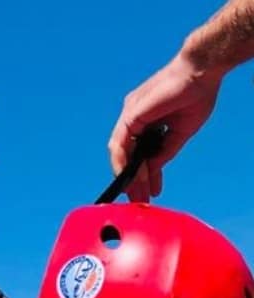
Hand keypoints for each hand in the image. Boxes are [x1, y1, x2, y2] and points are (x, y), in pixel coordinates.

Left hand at [108, 53, 222, 200]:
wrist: (201, 72)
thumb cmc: (195, 95)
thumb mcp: (178, 135)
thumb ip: (163, 153)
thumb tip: (151, 172)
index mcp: (145, 120)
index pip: (138, 153)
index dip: (142, 174)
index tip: (148, 192)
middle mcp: (133, 118)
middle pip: (127, 155)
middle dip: (133, 181)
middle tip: (139, 200)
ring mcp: (130, 115)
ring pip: (121, 153)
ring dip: (128, 176)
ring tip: (136, 195)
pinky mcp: (131, 114)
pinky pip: (121, 145)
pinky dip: (125, 163)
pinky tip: (132, 178)